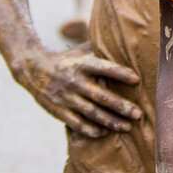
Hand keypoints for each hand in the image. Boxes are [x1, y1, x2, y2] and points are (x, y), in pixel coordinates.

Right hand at [14, 42, 141, 137]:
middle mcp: (75, 82)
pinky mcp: (59, 111)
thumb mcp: (81, 50)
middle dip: (121, 106)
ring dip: (111, 122)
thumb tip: (125, 40)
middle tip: (138, 114)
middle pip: (101, 97)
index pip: (104, 68)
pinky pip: (77, 124)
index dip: (120, 73)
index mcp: (82, 64)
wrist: (34, 69)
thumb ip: (101, 49)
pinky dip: (91, 130)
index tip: (137, 79)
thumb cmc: (67, 59)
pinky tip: (105, 132)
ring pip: (92, 113)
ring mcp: (66, 98)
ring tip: (127, 127)